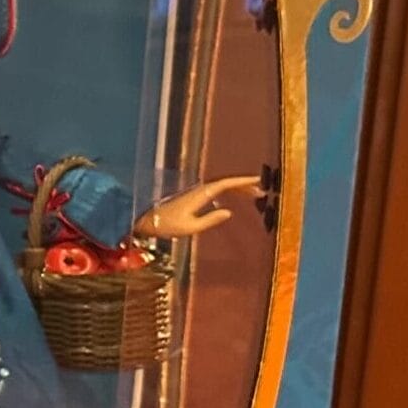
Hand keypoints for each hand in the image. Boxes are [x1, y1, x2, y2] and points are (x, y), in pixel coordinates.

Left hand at [132, 176, 261, 239]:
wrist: (147, 220)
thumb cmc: (166, 225)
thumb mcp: (190, 227)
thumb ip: (210, 220)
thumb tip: (229, 212)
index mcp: (200, 195)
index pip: (225, 184)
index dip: (241, 181)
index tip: (257, 180)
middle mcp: (199, 190)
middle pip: (225, 183)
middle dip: (243, 186)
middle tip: (261, 191)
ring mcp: (195, 193)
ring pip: (220, 187)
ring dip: (236, 189)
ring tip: (252, 195)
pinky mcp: (192, 198)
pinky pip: (215, 192)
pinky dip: (227, 193)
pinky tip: (232, 200)